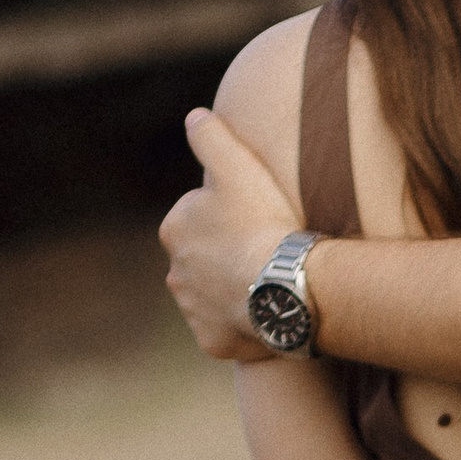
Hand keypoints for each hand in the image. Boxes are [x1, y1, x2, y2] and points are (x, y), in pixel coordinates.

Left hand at [160, 107, 303, 360]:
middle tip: (266, 254)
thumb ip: (211, 136)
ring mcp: (193, 312)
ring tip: (269, 286)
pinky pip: (227, 333)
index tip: (258, 221)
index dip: (231, 218)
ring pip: (214, 298)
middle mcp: (175, 274)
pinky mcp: (213, 343)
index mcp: (174, 230)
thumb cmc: (263, 221)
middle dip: (228, 258)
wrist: (286, 284)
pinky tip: (268, 315)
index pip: (200, 220)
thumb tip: (194, 116)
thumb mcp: (237, 164)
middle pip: (205, 261)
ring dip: (234, 292)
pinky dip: (243, 326)